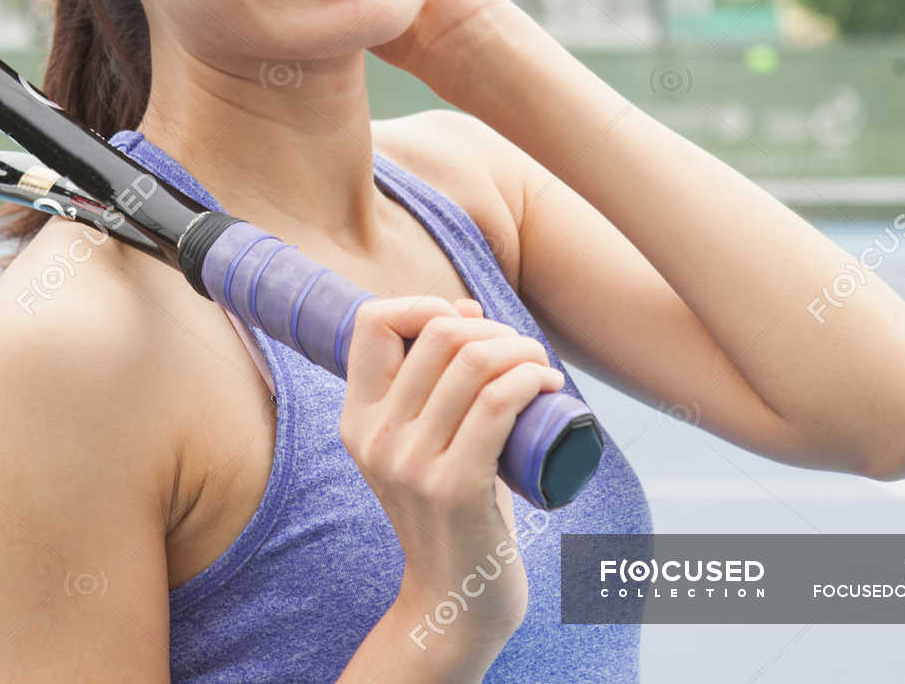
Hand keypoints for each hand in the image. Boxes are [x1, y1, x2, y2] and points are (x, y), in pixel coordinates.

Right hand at [339, 295, 566, 650]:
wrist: (454, 599)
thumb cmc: (453, 510)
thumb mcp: (424, 442)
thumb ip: (433, 384)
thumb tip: (464, 308)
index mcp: (357, 419)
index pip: (372, 321)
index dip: (425, 304)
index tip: (466, 327)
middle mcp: (375, 436)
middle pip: (437, 333)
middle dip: (491, 326)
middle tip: (521, 352)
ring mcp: (410, 463)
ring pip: (472, 362)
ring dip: (521, 348)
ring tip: (540, 366)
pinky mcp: (453, 487)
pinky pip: (497, 404)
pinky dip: (529, 379)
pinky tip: (547, 384)